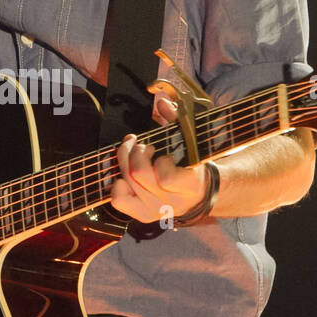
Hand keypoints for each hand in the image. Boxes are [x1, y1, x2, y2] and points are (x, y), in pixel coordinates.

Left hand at [109, 90, 209, 224]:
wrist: (198, 195)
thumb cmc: (193, 164)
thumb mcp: (191, 142)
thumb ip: (178, 121)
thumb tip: (162, 102)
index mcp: (190, 185)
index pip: (166, 178)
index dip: (161, 161)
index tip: (167, 155)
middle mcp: (172, 202)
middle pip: (139, 174)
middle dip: (137, 152)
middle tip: (144, 146)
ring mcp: (156, 210)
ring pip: (127, 181)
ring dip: (126, 160)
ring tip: (136, 154)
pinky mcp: (143, 214)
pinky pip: (119, 200)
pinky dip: (117, 184)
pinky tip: (125, 174)